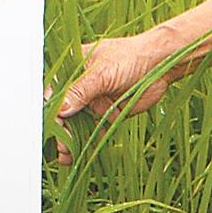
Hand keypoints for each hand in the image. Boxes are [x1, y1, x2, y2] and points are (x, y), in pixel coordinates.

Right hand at [49, 30, 180, 161]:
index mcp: (73, 68)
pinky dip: (88, 142)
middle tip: (61, 145)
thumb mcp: (102, 73)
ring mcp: (93, 100)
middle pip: (63, 111)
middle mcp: (80, 85)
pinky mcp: (106, 112)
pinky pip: (94, 130)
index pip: (55, 91)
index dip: (51, 110)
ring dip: (71, 139)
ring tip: (66, 155)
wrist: (162, 65)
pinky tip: (82, 155)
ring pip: (76, 123)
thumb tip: (61, 109)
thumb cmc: (132, 57)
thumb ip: (80, 90)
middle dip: (61, 130)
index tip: (50, 127)